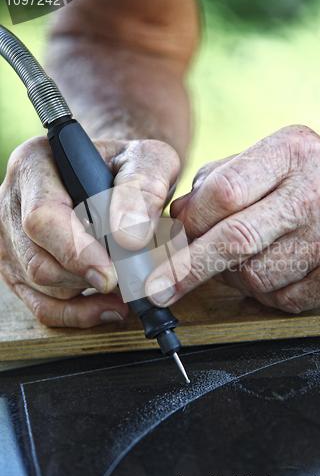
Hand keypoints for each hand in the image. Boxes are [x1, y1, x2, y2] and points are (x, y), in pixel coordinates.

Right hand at [0, 137, 179, 326]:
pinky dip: (77, 314)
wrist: (117, 175)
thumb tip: (128, 236)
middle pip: (38, 260)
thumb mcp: (149, 161)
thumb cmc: (130, 167)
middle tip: (128, 281)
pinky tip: (107, 307)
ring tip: (124, 287)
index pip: (42, 217)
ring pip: (40, 285)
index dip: (76, 251)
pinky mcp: (22, 266)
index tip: (111, 273)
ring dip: (86, 294)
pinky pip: (41, 305)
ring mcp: (13, 237)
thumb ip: (144, 187)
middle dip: (86, 278)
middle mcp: (15, 202)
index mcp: (37, 165)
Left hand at [145, 125, 319, 312]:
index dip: (189, 222)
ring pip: (254, 276)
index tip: (169, 239)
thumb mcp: (271, 157)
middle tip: (155, 289)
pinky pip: (282, 299)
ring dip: (230, 276)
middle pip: (235, 240)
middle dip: (187, 269)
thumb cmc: (314, 175)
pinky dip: (262, 292)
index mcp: (292, 153)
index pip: (223, 192)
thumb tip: (178, 217)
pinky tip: (271, 270)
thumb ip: (219, 180)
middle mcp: (317, 194)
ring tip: (240, 258)